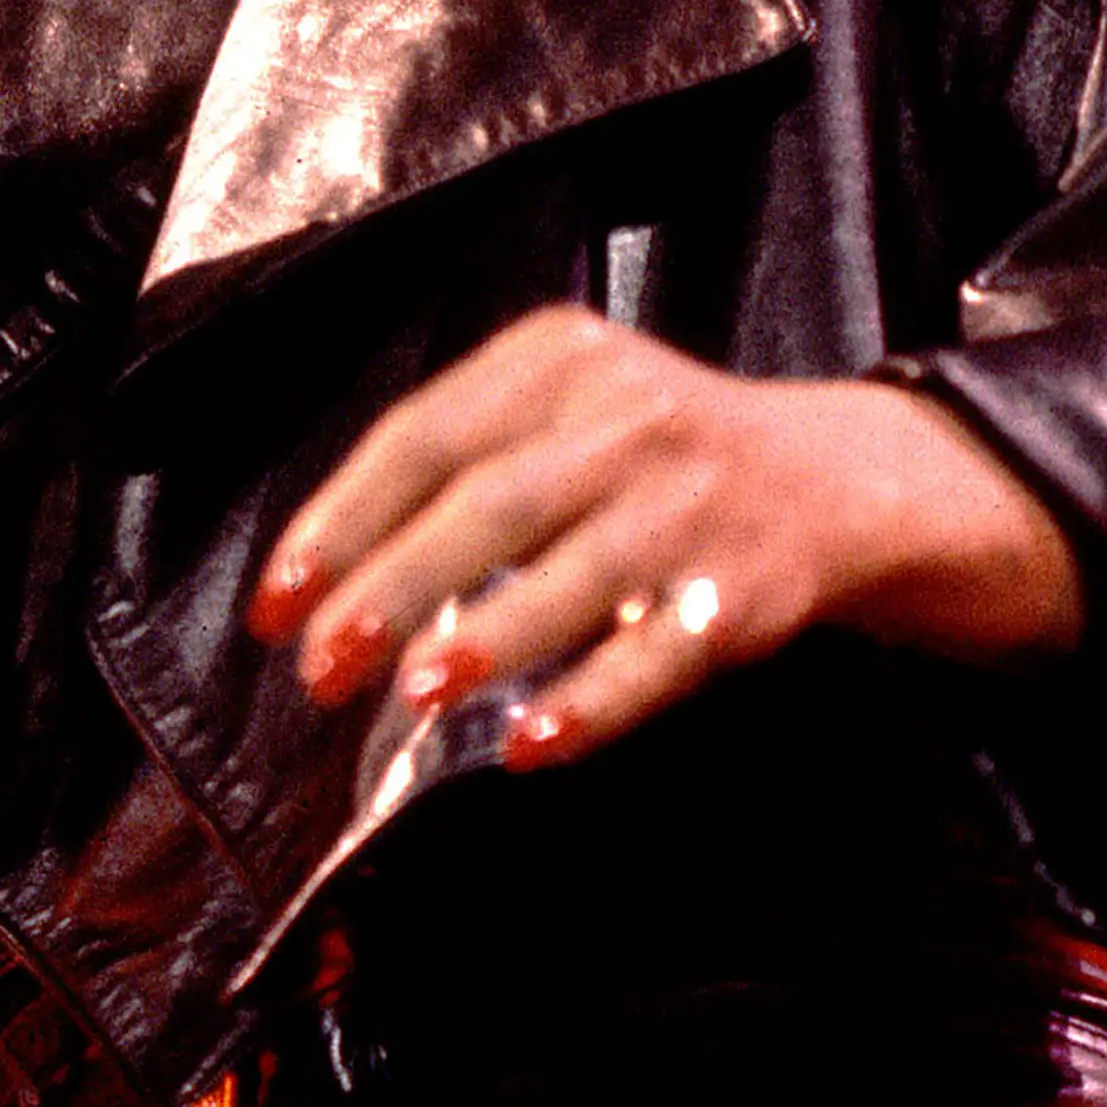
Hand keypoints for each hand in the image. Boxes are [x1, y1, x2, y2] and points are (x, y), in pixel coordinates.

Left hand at [245, 308, 1085, 767]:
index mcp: (557, 361)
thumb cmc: (650, 455)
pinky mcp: (742, 589)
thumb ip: (455, 464)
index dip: (340, 523)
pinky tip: (526, 745)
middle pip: (487, 504)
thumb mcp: (559, 406)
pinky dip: (589, 703)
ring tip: (414, 690)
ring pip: (574, 572)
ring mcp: (690, 503)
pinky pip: (655, 654)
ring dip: (488, 635)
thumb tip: (321, 578)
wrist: (830, 477)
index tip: (276, 601)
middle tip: (323, 663)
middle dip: (391, 588)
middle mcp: (626, 418)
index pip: (423, 436)